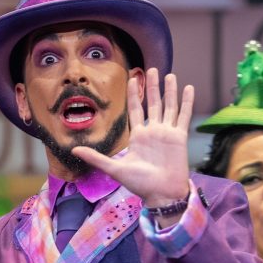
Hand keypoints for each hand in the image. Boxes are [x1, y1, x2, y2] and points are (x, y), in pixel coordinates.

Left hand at [72, 68, 192, 211]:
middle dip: (152, 86)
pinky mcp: (179, 137)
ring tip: (169, 74)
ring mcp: (167, 133)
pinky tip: (188, 88)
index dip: (134, 94)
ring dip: (169, 90)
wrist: (161, 194)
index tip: (132, 78)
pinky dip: (186, 102)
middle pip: (153, 103)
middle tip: (152, 69)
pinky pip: (183, 116)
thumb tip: (74, 149)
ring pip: (169, 106)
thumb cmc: (140, 184)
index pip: (136, 110)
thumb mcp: (115, 168)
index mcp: (138, 136)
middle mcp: (153, 132)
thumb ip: (96, 158)